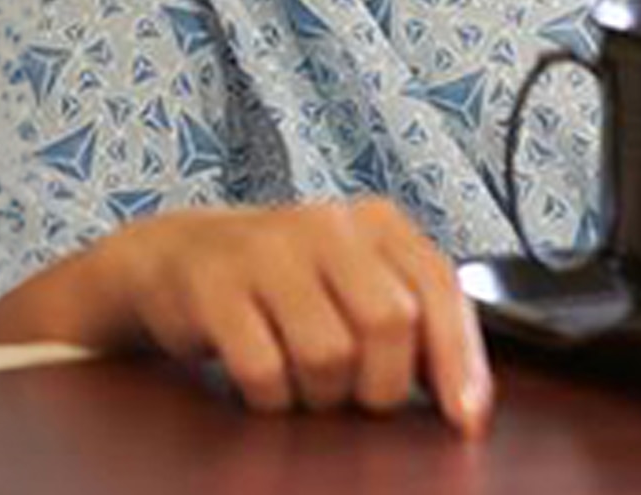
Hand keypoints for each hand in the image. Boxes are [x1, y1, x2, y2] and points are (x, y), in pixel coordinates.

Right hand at [0, 196, 494, 435]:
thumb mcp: (354, 281)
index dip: (459, 359)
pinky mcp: (213, 287)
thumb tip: (466, 402)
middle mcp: (325, 224)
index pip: (438, 287)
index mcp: (375, 222)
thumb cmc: (283, 283)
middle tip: (356, 398)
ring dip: (322, 396)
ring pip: (329, 354)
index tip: (465, 418)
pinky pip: (265, 371)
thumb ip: (413, 322)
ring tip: (303, 384)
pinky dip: (271, 399)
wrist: (173, 257)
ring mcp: (265, 251)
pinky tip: (264, 386)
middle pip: (391, 323)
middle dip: (382, 384)